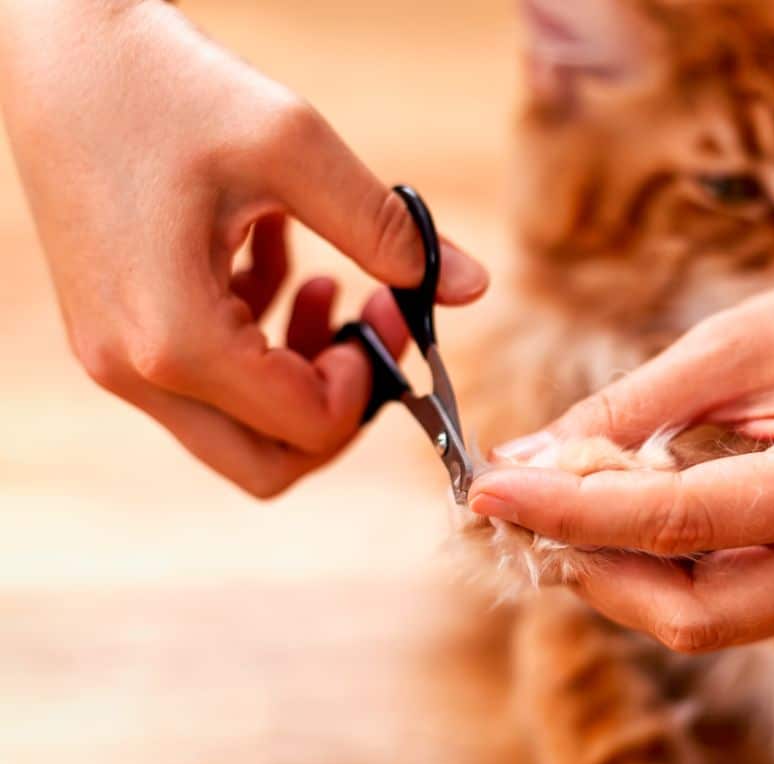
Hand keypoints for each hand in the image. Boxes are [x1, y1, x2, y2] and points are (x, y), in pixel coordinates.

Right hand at [0, 0, 487, 495]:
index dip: (371, 382)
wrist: (55, 43)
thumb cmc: (164, 84)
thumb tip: (472, 287)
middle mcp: (133, 368)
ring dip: (298, 370)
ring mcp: (115, 355)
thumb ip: (388, 229)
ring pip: (236, 426)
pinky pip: (205, 378)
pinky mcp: (114, 329)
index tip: (391, 310)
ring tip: (329, 286)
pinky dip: (257, 338)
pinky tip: (276, 257)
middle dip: (338, 404)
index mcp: (176, 338)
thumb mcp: (293, 147)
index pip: (307, 427)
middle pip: (266, 462)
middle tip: (370, 327)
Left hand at [469, 266, 773, 650]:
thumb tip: (519, 461)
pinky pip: (716, 604)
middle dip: (587, 565)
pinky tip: (607, 521)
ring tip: (548, 508)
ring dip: (609, 573)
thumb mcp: (725, 347)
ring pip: (697, 620)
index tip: (487, 486)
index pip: (680, 522)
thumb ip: (624, 410)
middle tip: (512, 507)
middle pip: (690, 613)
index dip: (571, 510)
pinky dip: (648, 571)